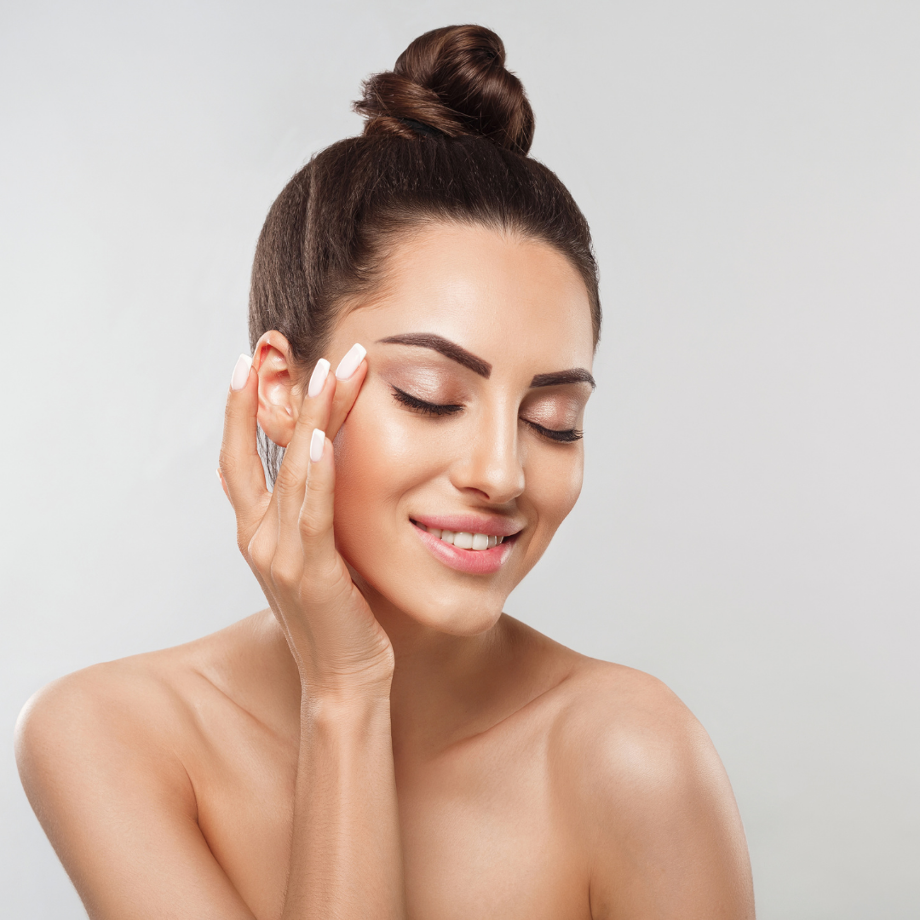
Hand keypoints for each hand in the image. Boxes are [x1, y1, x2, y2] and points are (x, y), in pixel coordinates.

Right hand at [217, 345, 394, 697]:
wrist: (343, 679)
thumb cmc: (340, 615)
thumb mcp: (321, 554)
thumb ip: (316, 513)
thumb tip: (335, 465)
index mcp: (258, 532)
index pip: (240, 459)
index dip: (237, 410)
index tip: (248, 362)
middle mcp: (258, 539)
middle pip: (262, 452)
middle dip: (277, 396)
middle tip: (300, 347)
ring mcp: (279, 556)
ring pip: (292, 471)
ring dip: (312, 416)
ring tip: (333, 369)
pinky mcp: (310, 574)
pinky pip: (311, 513)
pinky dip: (315, 472)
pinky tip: (322, 437)